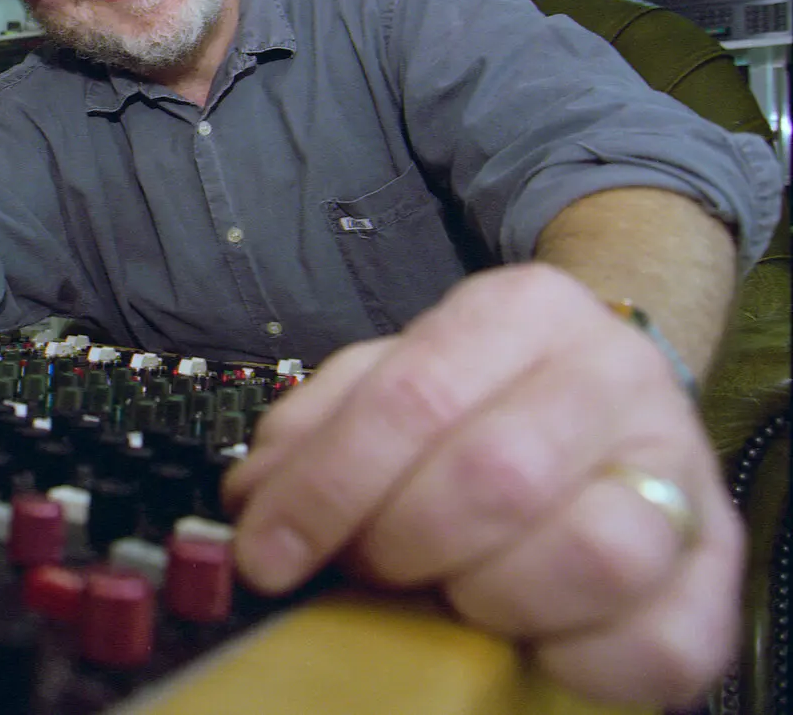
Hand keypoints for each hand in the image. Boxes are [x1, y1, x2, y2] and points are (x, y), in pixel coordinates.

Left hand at [221, 263, 742, 707]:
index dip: (327, 488)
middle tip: (365, 570)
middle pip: (496, 474)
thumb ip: (315, 427)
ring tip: (450, 595)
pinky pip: (662, 641)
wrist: (604, 398)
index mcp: (521, 310)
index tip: (268, 552)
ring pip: (592, 552)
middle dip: (401, 544)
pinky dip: (579, 662)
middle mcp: (613, 374)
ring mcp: (677, 468)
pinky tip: (523, 645)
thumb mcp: (387, 378)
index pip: (413, 395)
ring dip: (491, 596)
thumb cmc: (480, 397)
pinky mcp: (716, 563)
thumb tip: (256, 501)